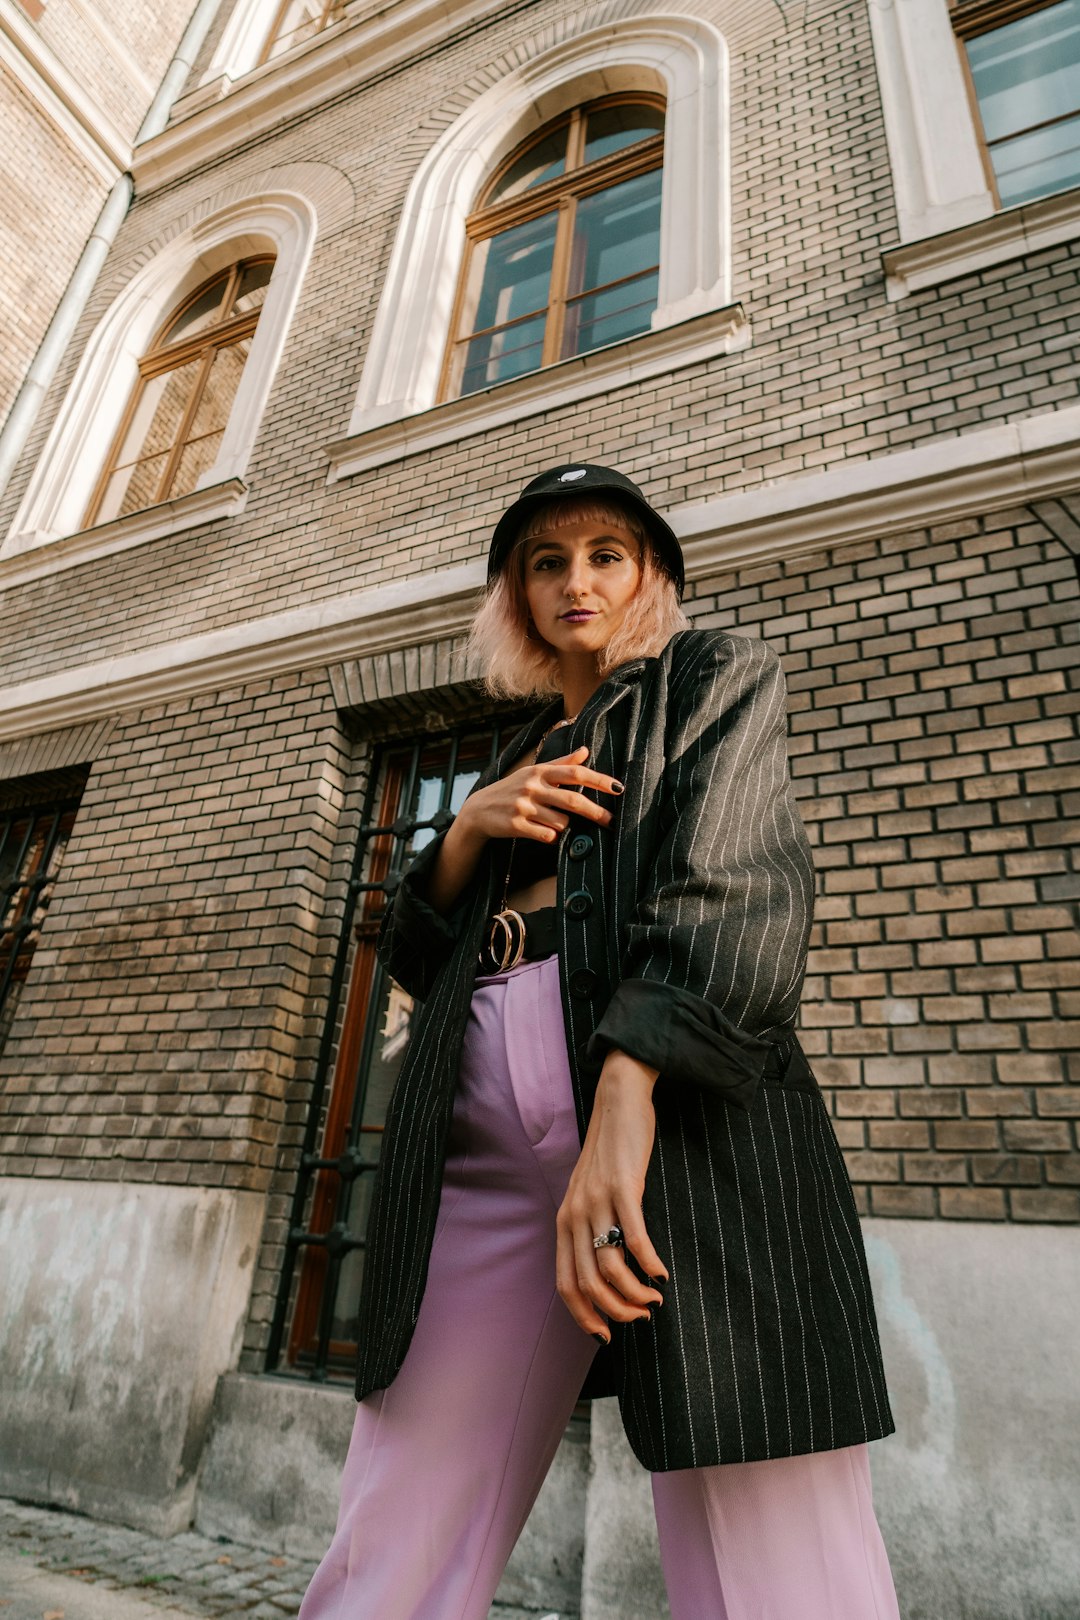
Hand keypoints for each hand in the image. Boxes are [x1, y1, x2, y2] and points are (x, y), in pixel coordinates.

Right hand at [457, 745, 620, 847]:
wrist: (478, 811)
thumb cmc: (512, 789)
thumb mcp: (534, 773)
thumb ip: (561, 763)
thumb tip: (585, 751)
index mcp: (540, 772)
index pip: (575, 773)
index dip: (598, 779)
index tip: (618, 788)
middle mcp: (532, 787)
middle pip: (573, 800)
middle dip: (595, 812)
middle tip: (610, 821)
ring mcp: (523, 806)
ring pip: (561, 821)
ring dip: (564, 825)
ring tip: (552, 822)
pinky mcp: (516, 825)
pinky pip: (547, 835)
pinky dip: (551, 837)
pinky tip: (542, 832)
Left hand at [555, 1053, 667, 1342]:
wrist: (617, 1103)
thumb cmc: (609, 1154)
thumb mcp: (589, 1194)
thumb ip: (591, 1228)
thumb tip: (607, 1271)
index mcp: (565, 1221)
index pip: (565, 1283)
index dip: (583, 1315)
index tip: (605, 1335)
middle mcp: (575, 1215)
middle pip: (588, 1282)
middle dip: (615, 1311)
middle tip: (640, 1317)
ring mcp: (598, 1201)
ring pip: (610, 1266)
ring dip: (634, 1293)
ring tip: (654, 1300)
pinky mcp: (624, 1186)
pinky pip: (635, 1236)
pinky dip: (649, 1262)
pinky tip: (662, 1272)